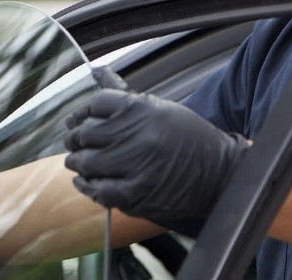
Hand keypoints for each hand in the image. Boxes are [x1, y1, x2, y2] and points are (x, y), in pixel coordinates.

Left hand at [64, 68, 250, 225]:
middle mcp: (137, 136)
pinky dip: (87, 187)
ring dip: (77, 163)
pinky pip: (99, 190)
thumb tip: (97, 71)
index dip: (81, 114)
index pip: (96, 104)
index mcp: (142, 109)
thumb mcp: (160, 109)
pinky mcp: (137, 195)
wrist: (218, 174)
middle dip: (74, 140)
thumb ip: (124, 95)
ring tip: (78, 163)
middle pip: (86, 134)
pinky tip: (86, 182)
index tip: (76, 122)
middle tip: (73, 144)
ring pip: (87, 163)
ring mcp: (136, 166)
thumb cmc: (186, 138)